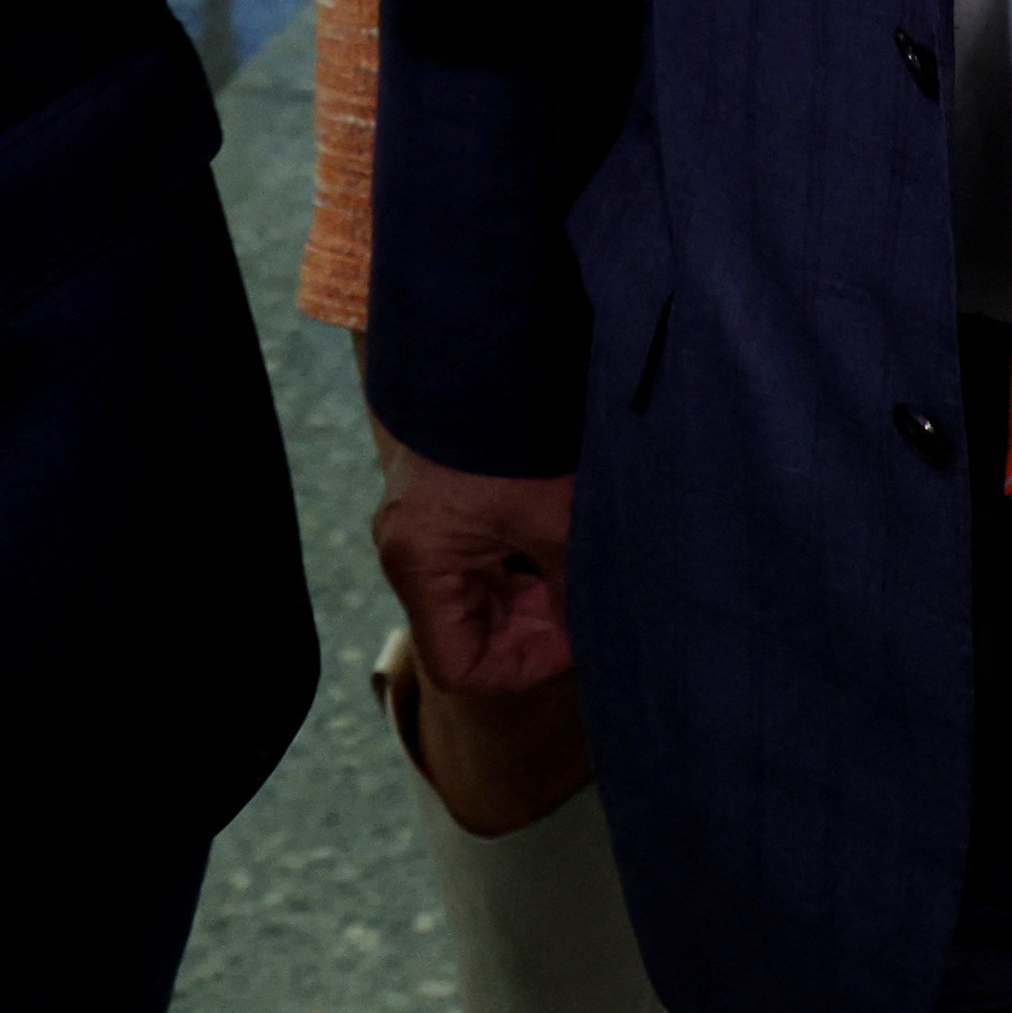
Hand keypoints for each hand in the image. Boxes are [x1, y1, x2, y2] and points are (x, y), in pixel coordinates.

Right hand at [373, 435, 576, 704]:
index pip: (461, 666)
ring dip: (532, 589)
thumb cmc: (513, 434)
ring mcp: (424, 529)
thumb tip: (601, 636)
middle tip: (585, 596)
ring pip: (481, 595)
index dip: (522, 665)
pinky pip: (481, 558)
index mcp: (421, 565)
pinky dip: (522, 558)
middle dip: (533, 623)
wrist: (487, 346)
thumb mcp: (554, 519)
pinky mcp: (442, 506)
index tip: (573, 637)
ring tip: (574, 555)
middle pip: (471, 631)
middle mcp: (410, 553)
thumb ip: (573, 589)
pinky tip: (556, 530)